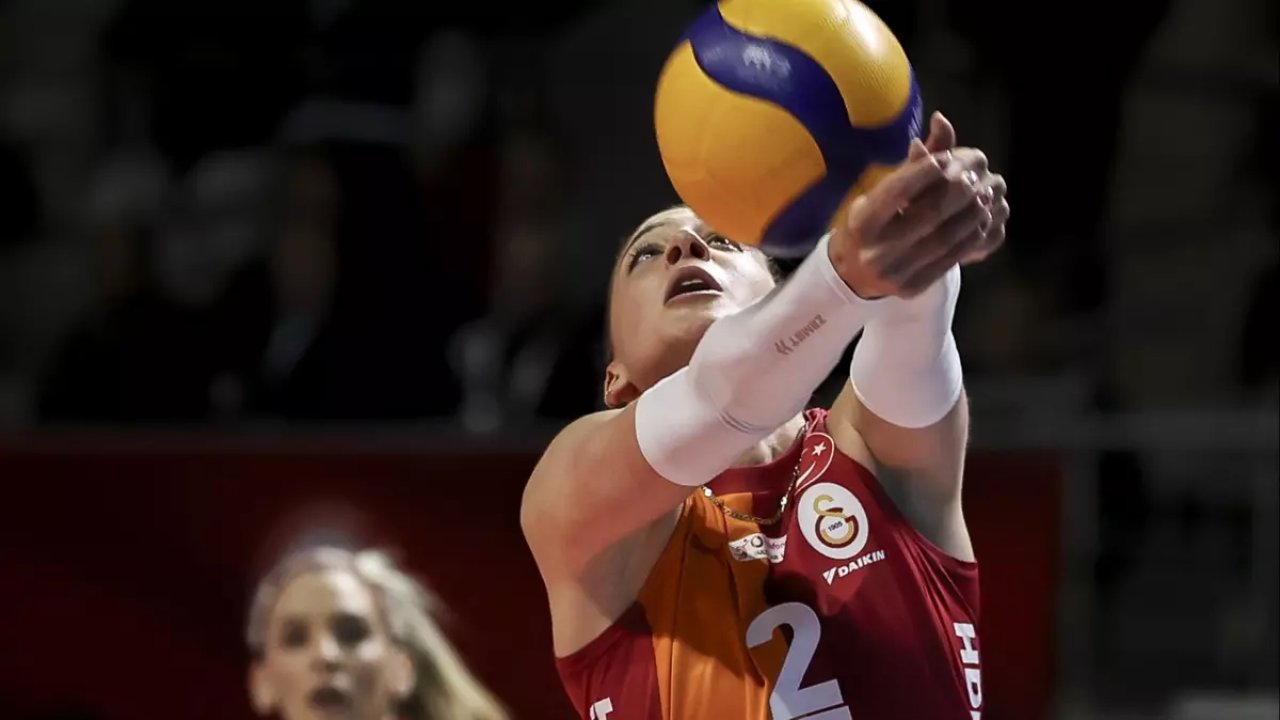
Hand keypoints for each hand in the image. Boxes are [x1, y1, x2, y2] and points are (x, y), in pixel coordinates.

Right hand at [829, 112, 1008, 298]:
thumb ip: (913, 163)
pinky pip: (951, 258)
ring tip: (982, 197)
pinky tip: (979, 221)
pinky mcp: (913, 287)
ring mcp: (895, 272)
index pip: (899, 190)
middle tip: (974, 178)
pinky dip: (971, 236)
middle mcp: (876, 249)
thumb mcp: (878, 192)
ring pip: (946, 237)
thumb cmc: (868, 223)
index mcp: (862, 221)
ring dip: (972, 213)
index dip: (929, 170)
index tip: (948, 158)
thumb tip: (944, 121)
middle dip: (959, 191)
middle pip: (930, 213)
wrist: (852, 275)